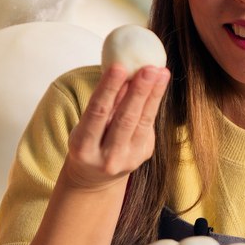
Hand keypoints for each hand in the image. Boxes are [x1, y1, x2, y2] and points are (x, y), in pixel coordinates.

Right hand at [62, 64, 169, 191]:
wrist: (94, 178)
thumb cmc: (88, 143)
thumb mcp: (86, 125)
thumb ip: (104, 103)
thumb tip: (123, 71)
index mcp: (84, 148)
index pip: (98, 112)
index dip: (109, 89)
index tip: (119, 66)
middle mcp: (106, 158)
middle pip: (125, 119)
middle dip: (139, 92)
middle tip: (149, 69)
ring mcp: (128, 160)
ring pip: (142, 122)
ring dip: (153, 95)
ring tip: (160, 72)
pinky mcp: (143, 156)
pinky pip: (148, 126)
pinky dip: (152, 104)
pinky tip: (158, 86)